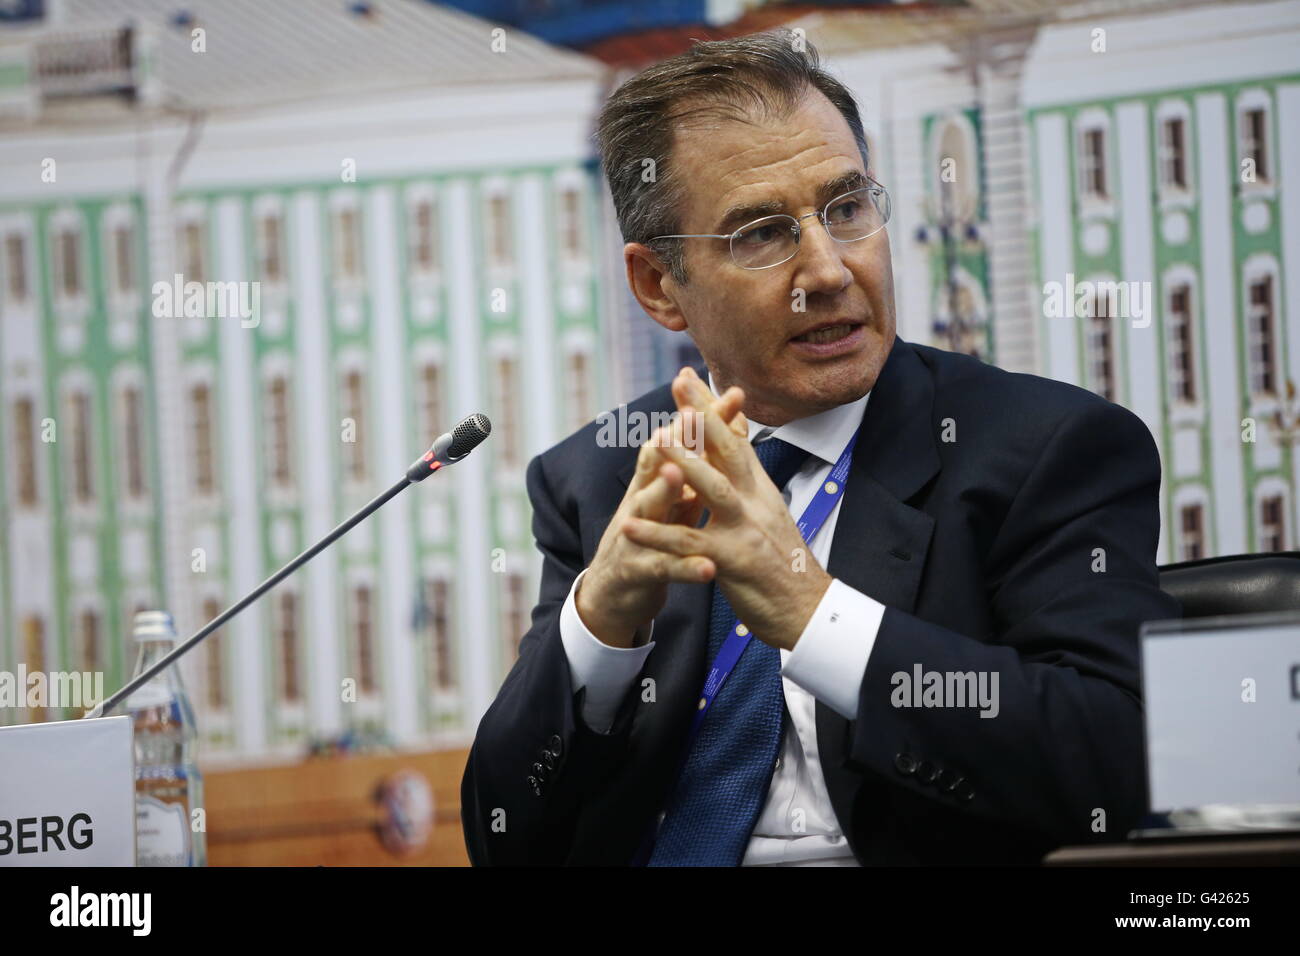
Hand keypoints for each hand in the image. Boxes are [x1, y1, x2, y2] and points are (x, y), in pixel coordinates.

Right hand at [576, 370, 745, 647]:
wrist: (612, 593)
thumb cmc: (649, 538)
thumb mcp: (671, 500)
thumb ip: (691, 466)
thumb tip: (713, 425)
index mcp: (656, 481)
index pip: (680, 441)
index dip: (703, 417)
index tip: (733, 394)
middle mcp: (640, 499)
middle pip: (656, 463)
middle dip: (675, 439)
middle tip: (692, 414)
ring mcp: (633, 533)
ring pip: (647, 508)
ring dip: (663, 490)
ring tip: (680, 475)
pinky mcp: (635, 571)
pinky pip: (661, 567)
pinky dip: (684, 567)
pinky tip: (708, 568)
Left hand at [619, 396, 832, 650]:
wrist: (809, 610)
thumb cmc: (783, 563)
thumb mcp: (767, 511)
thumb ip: (748, 477)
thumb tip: (737, 439)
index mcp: (759, 489)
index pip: (735, 438)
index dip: (711, 407)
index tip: (688, 376)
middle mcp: (755, 501)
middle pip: (729, 450)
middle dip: (702, 415)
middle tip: (678, 384)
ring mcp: (745, 530)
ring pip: (714, 489)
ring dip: (685, 464)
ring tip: (656, 441)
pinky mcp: (732, 561)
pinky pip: (689, 544)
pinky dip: (658, 533)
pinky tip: (630, 524)